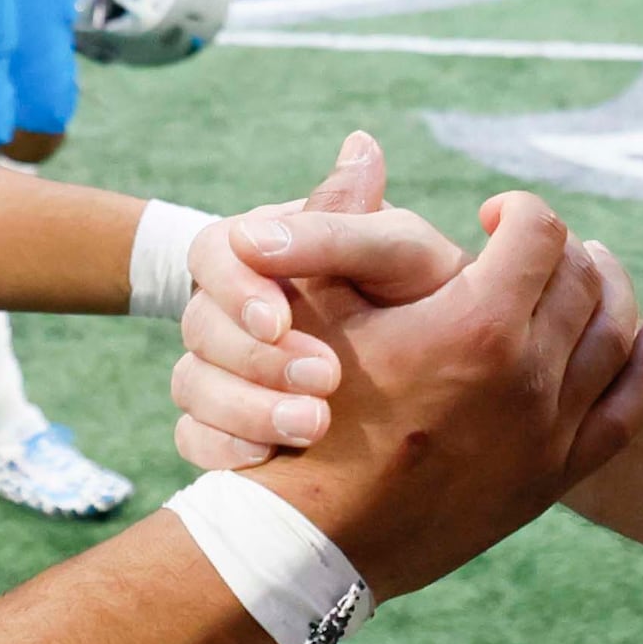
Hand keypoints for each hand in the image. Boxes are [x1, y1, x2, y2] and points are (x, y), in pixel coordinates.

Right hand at [171, 131, 462, 467]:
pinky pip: (197, 439)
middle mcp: (236, 302)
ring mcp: (228, 365)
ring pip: (192, 385)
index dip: (237, 286)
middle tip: (324, 380)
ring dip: (245, 407)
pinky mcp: (229, 422)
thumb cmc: (422, 288)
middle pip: (198, 324)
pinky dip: (226, 450)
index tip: (281, 319)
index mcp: (265, 245)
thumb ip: (347, 221)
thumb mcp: (396, 248)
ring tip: (314, 425)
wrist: (450, 367)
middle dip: (256, 357)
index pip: (214, 252)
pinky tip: (273, 459)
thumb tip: (313, 184)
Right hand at [243, 187, 642, 599]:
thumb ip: (350, 222)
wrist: (315, 537)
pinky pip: (626, 411)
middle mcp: (527, 375)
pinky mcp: (552, 476)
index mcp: (477, 323)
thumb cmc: (305, 411)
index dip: (519, 210)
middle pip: (581, 278)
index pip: (539, 232)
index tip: (493, 215)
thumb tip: (365, 144)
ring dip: (610, 292)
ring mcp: (547, 431)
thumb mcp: (317, 306)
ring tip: (592, 271)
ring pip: (614, 337)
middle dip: (562, 248)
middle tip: (538, 243)